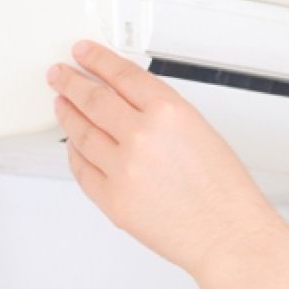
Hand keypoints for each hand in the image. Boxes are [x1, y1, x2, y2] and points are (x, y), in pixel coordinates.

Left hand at [46, 41, 282, 277]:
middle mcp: (142, 136)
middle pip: (93, 99)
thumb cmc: (225, 191)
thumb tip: (131, 106)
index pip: (122, 75)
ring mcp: (122, 168)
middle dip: (71, 82)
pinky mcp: (110, 198)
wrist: (228, 234)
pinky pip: (82, 168)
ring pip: (80, 132)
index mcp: (170, 113)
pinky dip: (74, 153)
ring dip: (67, 114)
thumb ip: (164, 116)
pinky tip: (74, 144)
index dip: (98, 60)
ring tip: (62, 105)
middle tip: (60, 75)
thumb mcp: (202, 133)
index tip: (84, 53)